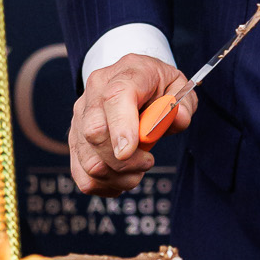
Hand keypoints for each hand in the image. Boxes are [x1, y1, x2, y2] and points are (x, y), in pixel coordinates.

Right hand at [70, 55, 197, 196]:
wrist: (131, 79)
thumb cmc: (156, 85)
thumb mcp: (178, 86)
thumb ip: (183, 103)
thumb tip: (178, 118)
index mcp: (125, 74)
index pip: (115, 97)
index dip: (121, 126)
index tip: (129, 151)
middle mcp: (95, 93)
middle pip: (95, 133)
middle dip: (124, 160)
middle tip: (148, 160)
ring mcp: (80, 118)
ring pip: (89, 160)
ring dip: (118, 176)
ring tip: (138, 170)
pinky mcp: (75, 140)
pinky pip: (82, 174)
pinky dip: (104, 185)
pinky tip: (121, 178)